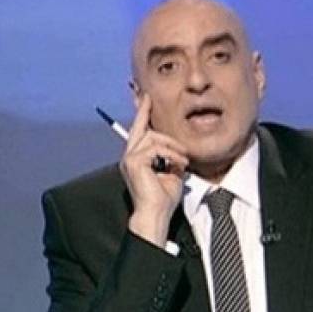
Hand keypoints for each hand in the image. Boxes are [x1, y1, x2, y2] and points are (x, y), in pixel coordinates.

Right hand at [120, 93, 188, 245]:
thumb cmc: (163, 199)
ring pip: (152, 137)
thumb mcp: (172, 174)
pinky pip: (156, 148)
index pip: (139, 133)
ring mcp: (129, 159)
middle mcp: (129, 157)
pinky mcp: (134, 162)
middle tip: (148, 97)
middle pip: (140, 128)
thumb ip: (172, 159)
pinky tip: (179, 164)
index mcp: (137, 159)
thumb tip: (178, 150)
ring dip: (172, 146)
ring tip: (183, 158)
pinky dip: (171, 154)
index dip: (141, 115)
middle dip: (143, 111)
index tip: (145, 99)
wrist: (155, 214)